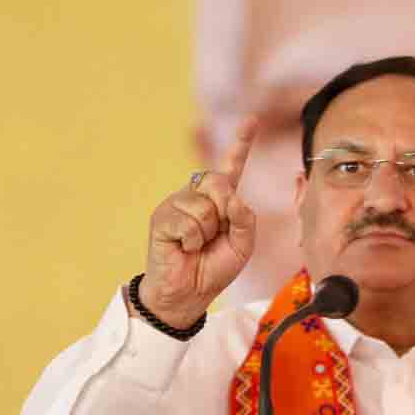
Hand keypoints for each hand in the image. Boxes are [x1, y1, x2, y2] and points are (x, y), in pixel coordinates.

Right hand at [137, 118, 257, 327]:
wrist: (188, 294)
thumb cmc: (214, 268)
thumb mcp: (242, 245)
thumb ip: (246, 219)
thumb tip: (232, 196)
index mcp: (220, 200)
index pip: (232, 167)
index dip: (242, 144)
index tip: (252, 121)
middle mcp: (197, 196)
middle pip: (218, 180)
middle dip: (224, 210)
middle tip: (214, 234)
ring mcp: (177, 204)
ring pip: (204, 206)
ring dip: (206, 232)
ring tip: (196, 245)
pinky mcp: (162, 217)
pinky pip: (187, 222)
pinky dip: (191, 241)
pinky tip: (184, 248)